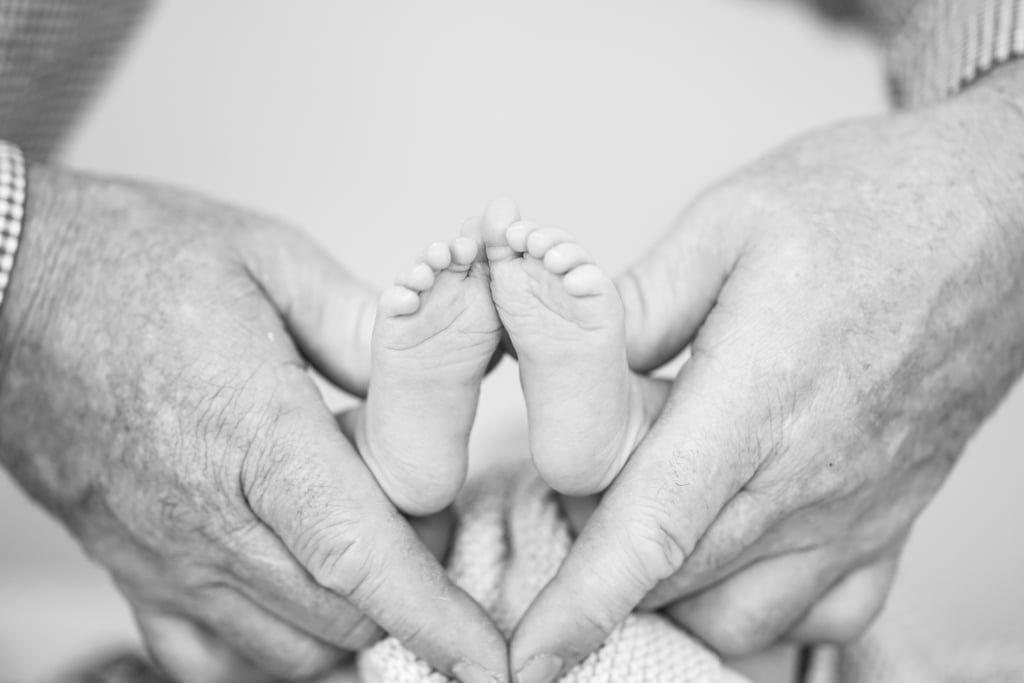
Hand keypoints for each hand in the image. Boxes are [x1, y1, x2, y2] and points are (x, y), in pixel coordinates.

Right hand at [0, 168, 506, 681]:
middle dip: (413, 601)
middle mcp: (204, 514)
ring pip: (283, 648)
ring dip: (351, 629)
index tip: (487, 656)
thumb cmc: (133, 260)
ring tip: (380, 565)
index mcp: (251, 431)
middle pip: (338, 613)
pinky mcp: (129, 567)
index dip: (434, 615)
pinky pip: (203, 658)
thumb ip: (365, 327)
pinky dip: (270, 655)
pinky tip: (301, 614)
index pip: (358, 552)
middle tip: (439, 537)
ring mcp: (162, 554)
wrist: (6, 282)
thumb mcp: (270, 260)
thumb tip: (443, 369)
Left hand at [508, 62, 1023, 678]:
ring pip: (741, 616)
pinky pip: (821, 616)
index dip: (582, 602)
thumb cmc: (869, 206)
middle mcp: (810, 475)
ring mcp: (858, 511)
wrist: (1000, 218)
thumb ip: (637, 304)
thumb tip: (563, 361)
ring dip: (671, 593)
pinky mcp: (891, 520)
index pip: (653, 527)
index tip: (530, 655)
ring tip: (646, 521)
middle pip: (675, 578)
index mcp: (759, 394)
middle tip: (576, 495)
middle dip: (599, 566)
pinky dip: (758, 608)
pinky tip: (731, 552)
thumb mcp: (728, 222)